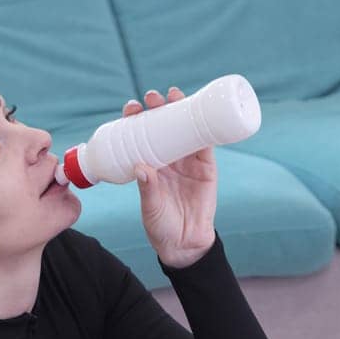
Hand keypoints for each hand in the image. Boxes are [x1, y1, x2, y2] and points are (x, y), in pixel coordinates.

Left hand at [121, 87, 218, 268]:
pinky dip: (205, 127)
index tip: (131, 108)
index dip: (137, 119)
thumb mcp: (150, 208)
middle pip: (163, 126)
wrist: (185, 244)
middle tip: (152, 98)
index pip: (142, 135)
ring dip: (180, 110)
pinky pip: (206, 143)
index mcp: (150, 164)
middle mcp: (169, 158)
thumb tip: (142, 167)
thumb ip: (147, 190)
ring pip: (184, 129)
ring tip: (174, 94)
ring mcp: (188, 161)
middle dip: (158, 108)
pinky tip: (202, 110)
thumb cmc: (162, 226)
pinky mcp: (207, 168)